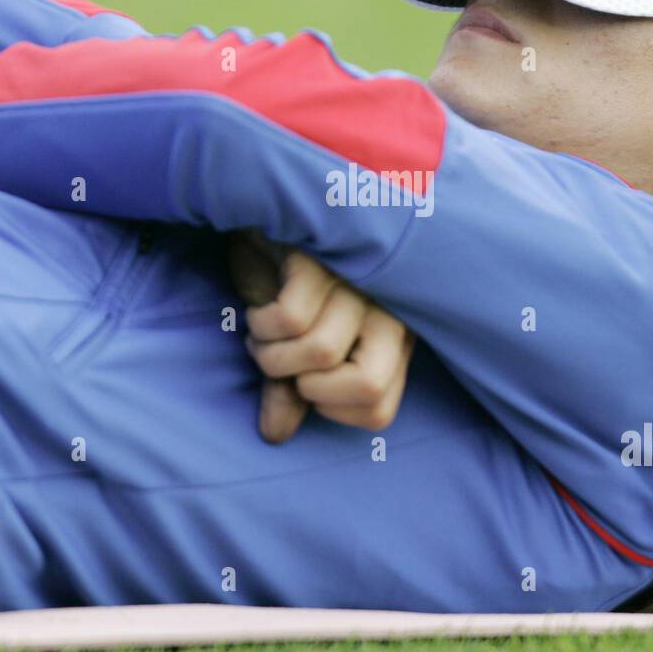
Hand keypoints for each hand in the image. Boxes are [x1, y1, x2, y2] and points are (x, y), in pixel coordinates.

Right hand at [228, 232, 414, 443]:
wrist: (266, 218)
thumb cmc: (285, 286)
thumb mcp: (290, 348)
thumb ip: (291, 391)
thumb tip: (276, 433)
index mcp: (393, 337)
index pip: (381, 410)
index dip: (331, 411)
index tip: (305, 385)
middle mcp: (388, 309)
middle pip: (369, 386)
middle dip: (310, 390)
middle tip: (286, 366)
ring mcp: (358, 279)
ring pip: (320, 351)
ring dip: (272, 354)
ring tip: (264, 332)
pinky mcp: (323, 255)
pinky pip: (291, 316)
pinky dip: (261, 323)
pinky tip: (258, 307)